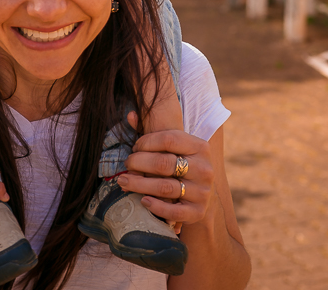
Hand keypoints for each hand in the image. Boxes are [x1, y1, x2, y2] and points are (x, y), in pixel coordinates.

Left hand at [117, 113, 213, 230]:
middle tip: (126, 164)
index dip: (146, 142)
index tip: (134, 147)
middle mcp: (204, 169)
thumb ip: (153, 133)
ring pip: (165, 187)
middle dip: (138, 163)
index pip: (169, 139)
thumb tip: (130, 115)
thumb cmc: (181, 166)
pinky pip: (174, 211)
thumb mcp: (174, 148)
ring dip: (139, 184)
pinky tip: (143, 201)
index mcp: (200, 147)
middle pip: (164, 163)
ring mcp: (202, 192)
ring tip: (123, 181)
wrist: (201, 195)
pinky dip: (156, 206)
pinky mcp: (197, 212)